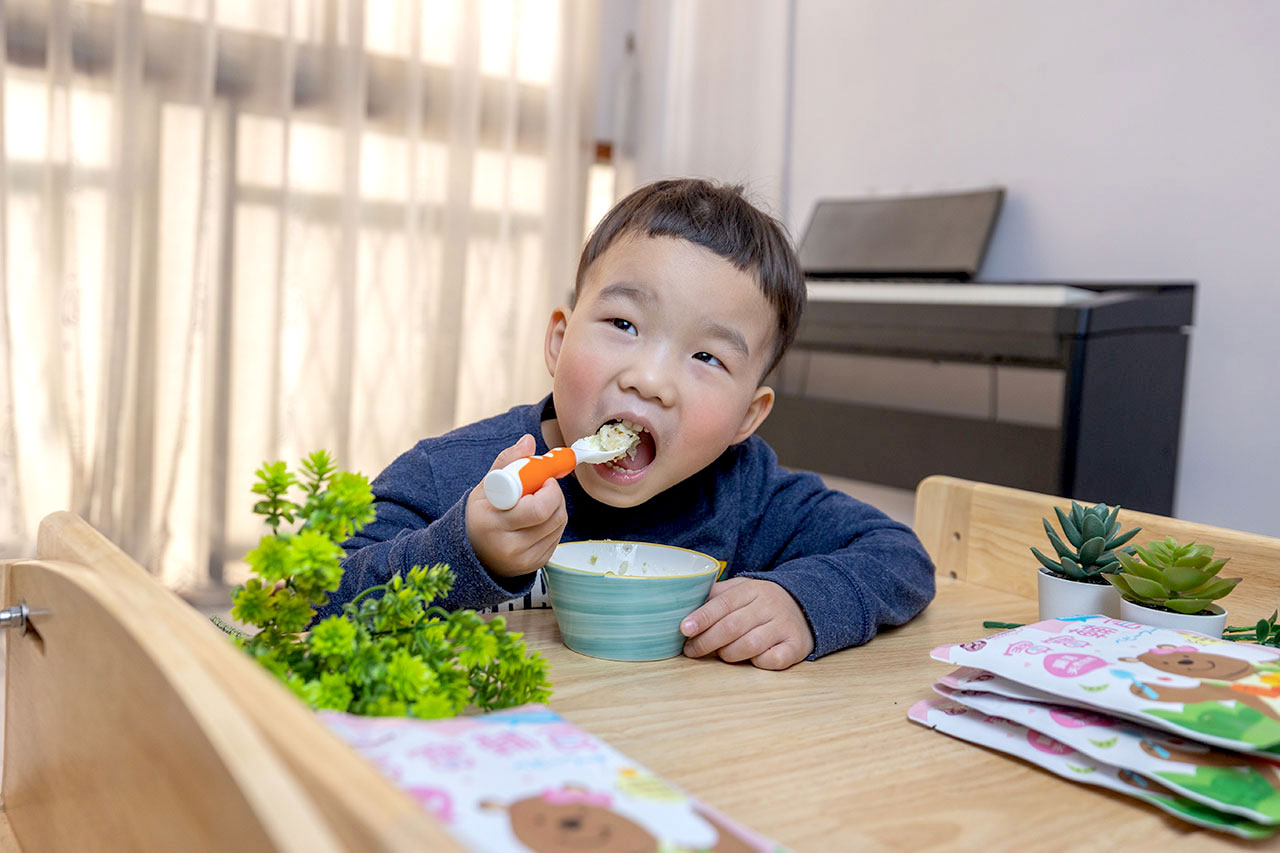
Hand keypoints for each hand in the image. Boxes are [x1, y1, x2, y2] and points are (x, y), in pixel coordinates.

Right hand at [466, 434, 567, 577]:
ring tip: (540, 500)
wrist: (473, 553)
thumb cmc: (481, 515)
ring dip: (557, 506)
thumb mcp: (485, 487)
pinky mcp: (536, 564)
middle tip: (545, 486)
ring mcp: (523, 559)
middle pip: (552, 516)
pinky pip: (558, 536)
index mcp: (492, 523)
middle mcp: (508, 546)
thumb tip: (528, 440)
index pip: (536, 509)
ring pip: (559, 524)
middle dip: (555, 494)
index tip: (542, 479)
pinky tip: (539, 518)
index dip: (547, 490)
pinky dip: (554, 522)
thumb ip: (507, 461)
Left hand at [680, 577, 813, 669]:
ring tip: (720, 654)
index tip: (684, 629)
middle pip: (732, 626)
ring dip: (729, 654)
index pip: (723, 603)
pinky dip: (757, 662)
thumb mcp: (741, 589)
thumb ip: (716, 595)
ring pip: (749, 645)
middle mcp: (769, 606)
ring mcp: (784, 626)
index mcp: (752, 589)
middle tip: (691, 650)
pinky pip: (772, 660)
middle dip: (707, 641)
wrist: (805, 606)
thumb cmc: (762, 602)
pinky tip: (750, 659)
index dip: (701, 618)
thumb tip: (683, 604)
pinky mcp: (796, 646)